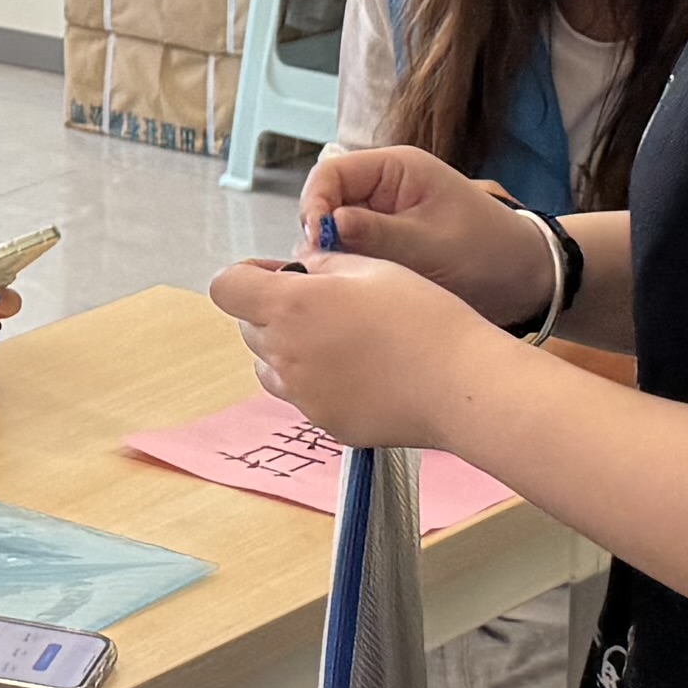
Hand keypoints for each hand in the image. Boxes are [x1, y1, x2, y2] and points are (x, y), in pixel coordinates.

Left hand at [205, 246, 511, 455]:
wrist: (462, 383)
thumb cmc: (424, 318)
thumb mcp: (373, 268)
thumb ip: (322, 264)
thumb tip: (298, 267)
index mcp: (292, 306)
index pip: (226, 288)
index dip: (246, 276)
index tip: (276, 275)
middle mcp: (286, 354)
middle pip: (249, 328)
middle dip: (273, 311)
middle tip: (324, 305)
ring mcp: (303, 395)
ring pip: (270, 366)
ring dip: (289, 349)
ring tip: (342, 340)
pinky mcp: (325, 423)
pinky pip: (302, 397)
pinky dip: (317, 382)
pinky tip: (362, 372)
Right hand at [295, 142, 544, 320]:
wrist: (526, 280)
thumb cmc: (488, 253)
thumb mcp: (430, 244)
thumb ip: (376, 234)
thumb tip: (325, 226)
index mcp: (397, 169)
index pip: (331, 173)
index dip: (315, 204)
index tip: (315, 241)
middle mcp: (384, 188)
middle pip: (326, 201)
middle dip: (320, 233)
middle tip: (326, 269)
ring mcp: (383, 216)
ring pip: (334, 230)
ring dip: (334, 255)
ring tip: (344, 282)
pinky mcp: (386, 244)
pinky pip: (352, 251)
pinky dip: (348, 268)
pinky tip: (356, 289)